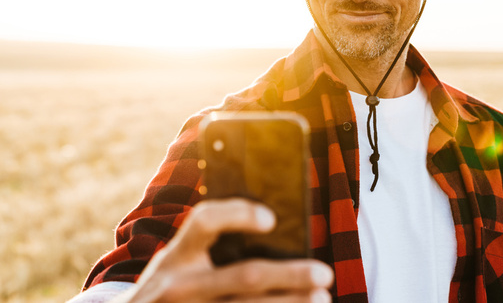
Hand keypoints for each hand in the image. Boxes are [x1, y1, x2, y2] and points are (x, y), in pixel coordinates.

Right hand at [114, 198, 333, 301]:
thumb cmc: (171, 288)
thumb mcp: (178, 263)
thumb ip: (210, 249)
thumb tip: (277, 234)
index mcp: (177, 255)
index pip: (206, 221)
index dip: (238, 215)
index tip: (271, 219)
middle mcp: (180, 285)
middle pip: (246, 276)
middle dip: (291, 274)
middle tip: (325, 273)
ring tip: (322, 298)